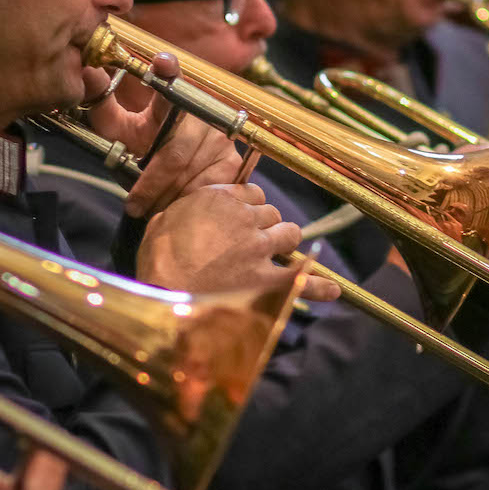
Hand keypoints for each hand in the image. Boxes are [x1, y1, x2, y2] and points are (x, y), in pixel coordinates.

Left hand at [85, 53, 242, 215]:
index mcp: (170, 96)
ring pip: (189, 176)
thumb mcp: (118, 129)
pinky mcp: (231, 162)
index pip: (170, 79)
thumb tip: (86, 74)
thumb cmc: (141, 147)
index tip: (162, 62)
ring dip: (165, 197)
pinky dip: (185, 203)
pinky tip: (174, 206)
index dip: (168, 71)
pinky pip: (206, 190)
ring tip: (150, 207)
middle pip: (174, 153)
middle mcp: (201, 112)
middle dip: (151, 183)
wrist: (171, 176)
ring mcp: (219, 137)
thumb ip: (101, 104)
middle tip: (134, 203)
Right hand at [137, 182, 337, 300]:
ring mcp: (260, 249)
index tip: (242, 216)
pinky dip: (317, 285)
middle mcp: (246, 219)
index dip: (248, 206)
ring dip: (285, 243)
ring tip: (278, 253)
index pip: (251, 193)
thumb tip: (184, 216)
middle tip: (253, 240)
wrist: (167, 296)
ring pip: (289, 235)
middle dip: (265, 225)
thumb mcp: (161, 224)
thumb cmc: (157, 262)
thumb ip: (182, 214)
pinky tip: (331, 289)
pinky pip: (302, 280)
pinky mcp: (268, 281)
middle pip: (271, 213)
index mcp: (220, 200)